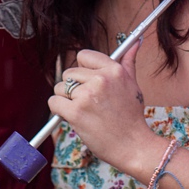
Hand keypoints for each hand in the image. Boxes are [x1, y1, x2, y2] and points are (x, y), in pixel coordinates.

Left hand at [49, 38, 158, 173]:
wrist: (134, 146)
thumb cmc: (131, 117)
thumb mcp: (133, 85)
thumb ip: (128, 62)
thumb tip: (135, 42)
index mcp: (114, 70)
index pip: (83, 55)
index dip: (82, 70)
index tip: (88, 82)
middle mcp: (100, 79)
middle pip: (69, 73)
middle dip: (74, 88)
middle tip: (91, 104)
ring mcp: (87, 95)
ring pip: (60, 88)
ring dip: (66, 100)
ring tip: (85, 112)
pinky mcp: (76, 112)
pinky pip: (54, 102)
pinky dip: (58, 111)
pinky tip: (73, 118)